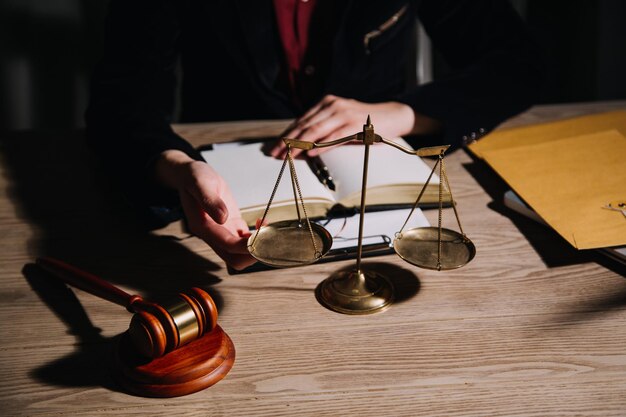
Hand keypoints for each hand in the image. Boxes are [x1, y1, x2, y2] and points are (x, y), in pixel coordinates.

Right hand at [155, 150, 255, 269]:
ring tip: (266, 227)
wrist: (190, 175)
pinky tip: (261, 222)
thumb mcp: (200, 183)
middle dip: (253, 253)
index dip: (246, 246)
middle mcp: (212, 234)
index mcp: (203, 227)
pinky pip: (244, 240)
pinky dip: (256, 237)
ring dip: (257, 247)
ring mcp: (222, 232)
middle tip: (267, 236)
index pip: (228, 245)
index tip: (261, 236)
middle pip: (235, 259)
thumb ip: (209, 200)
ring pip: (241, 253)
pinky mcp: (230, 226)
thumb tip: (222, 218)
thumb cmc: (193, 177)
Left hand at [268, 95, 439, 158]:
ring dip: (300, 145)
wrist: (391, 116)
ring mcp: (343, 114)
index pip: (301, 120)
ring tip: (288, 155)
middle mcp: (332, 105)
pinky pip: (333, 137)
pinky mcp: (354, 125)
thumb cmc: (363, 122)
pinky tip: (311, 154)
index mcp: (326, 103)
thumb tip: (301, 144)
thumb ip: (323, 127)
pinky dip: (321, 146)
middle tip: (276, 154)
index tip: (275, 147)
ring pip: (316, 131)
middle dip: (288, 141)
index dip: (287, 134)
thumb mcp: (340, 120)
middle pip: (305, 125)